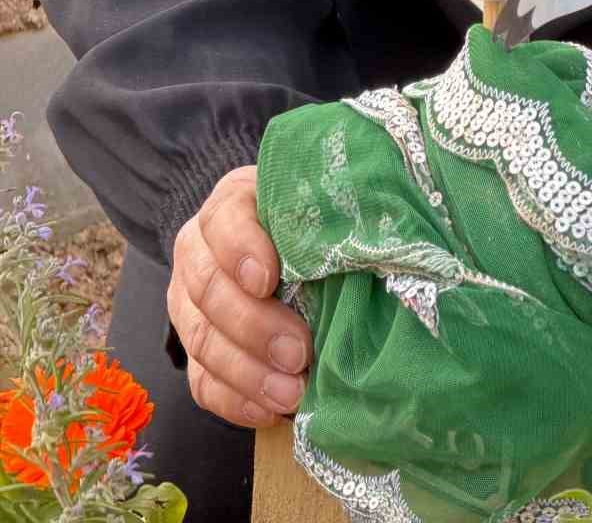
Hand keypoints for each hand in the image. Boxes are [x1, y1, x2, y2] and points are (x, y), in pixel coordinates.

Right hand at [167, 165, 311, 428]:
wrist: (289, 245)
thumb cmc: (314, 220)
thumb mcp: (321, 204)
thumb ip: (334, 217)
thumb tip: (378, 243)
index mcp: (233, 202)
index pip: (224, 220)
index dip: (241, 249)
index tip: (268, 280)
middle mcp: (199, 249)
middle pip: (209, 288)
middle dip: (254, 326)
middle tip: (299, 353)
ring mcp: (190, 301)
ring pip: (201, 340)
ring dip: (247, 374)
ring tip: (291, 394)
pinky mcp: (196, 346)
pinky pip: (202, 380)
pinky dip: (235, 401)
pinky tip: (270, 412)